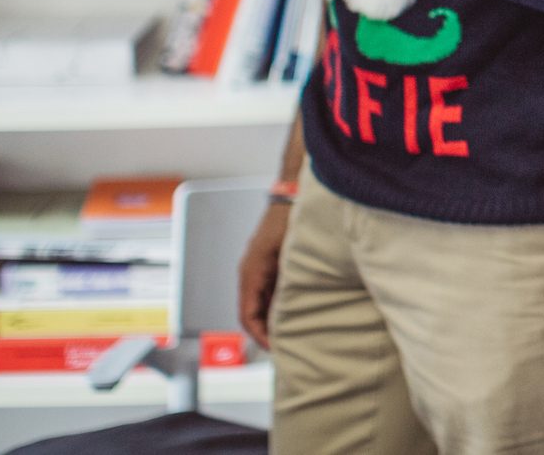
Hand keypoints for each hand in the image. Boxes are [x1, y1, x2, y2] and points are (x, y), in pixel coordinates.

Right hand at [237, 201, 291, 348]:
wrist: (294, 195)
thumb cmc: (293, 220)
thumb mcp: (291, 254)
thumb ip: (289, 281)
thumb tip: (289, 312)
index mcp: (251, 273)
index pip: (248, 315)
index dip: (260, 335)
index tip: (276, 348)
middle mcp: (250, 272)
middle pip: (252, 312)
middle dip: (266, 332)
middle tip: (288, 347)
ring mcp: (257, 268)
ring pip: (259, 303)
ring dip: (272, 319)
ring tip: (293, 333)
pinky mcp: (267, 263)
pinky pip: (266, 291)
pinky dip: (276, 305)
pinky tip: (295, 310)